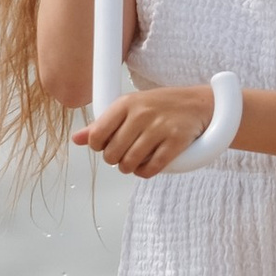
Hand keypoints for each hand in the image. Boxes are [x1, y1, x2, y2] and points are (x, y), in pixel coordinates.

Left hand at [79, 82, 214, 175]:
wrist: (199, 103)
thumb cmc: (160, 106)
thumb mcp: (130, 108)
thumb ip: (102, 124)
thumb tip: (76, 139)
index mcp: (125, 103)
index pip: (97, 136)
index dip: (100, 148)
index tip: (110, 145)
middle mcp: (141, 114)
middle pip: (112, 154)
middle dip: (116, 160)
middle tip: (126, 154)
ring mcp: (159, 127)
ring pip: (130, 164)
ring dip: (131, 168)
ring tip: (136, 160)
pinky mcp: (176, 141)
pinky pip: (151, 168)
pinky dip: (146, 172)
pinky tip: (150, 164)